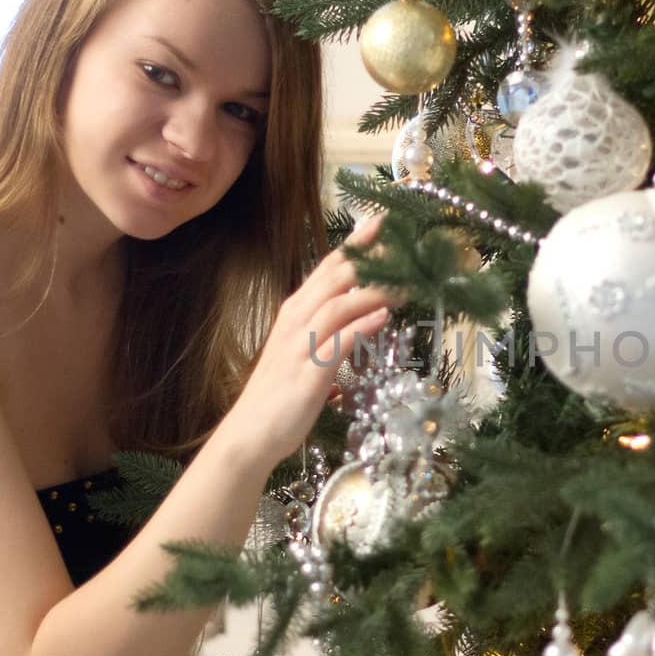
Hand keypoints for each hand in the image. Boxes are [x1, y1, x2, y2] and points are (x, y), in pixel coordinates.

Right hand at [234, 213, 394, 463]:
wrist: (250, 434)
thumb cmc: (280, 394)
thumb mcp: (307, 353)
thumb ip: (333, 332)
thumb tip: (367, 316)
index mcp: (295, 312)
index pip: (328, 268)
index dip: (354, 245)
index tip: (379, 222)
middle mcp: (296, 321)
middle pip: (334, 277)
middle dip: (366, 255)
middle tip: (398, 237)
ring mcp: (300, 345)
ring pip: (338, 305)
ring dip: (372, 290)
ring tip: (404, 279)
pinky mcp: (308, 371)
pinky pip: (337, 342)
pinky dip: (360, 326)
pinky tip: (382, 317)